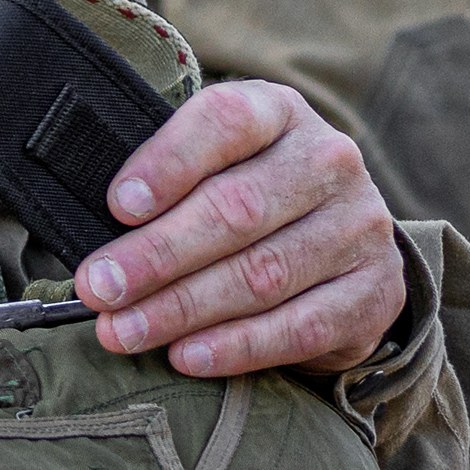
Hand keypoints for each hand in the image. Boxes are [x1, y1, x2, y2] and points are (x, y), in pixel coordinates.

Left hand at [76, 80, 405, 377]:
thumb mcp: (218, 165)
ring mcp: (360, 226)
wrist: (346, 249)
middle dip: (158, 254)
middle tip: (99, 288)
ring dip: (183, 308)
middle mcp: (330, 160)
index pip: (226, 121)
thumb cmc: (253, 199)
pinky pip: (300, 327)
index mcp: (281, 112)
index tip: (118, 205)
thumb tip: (94, 229)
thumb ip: (168, 182)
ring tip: (124, 331)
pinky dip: (237, 347)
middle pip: (238, 207)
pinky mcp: (375, 292)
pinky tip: (186, 356)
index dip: (169, 162)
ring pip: (263, 273)